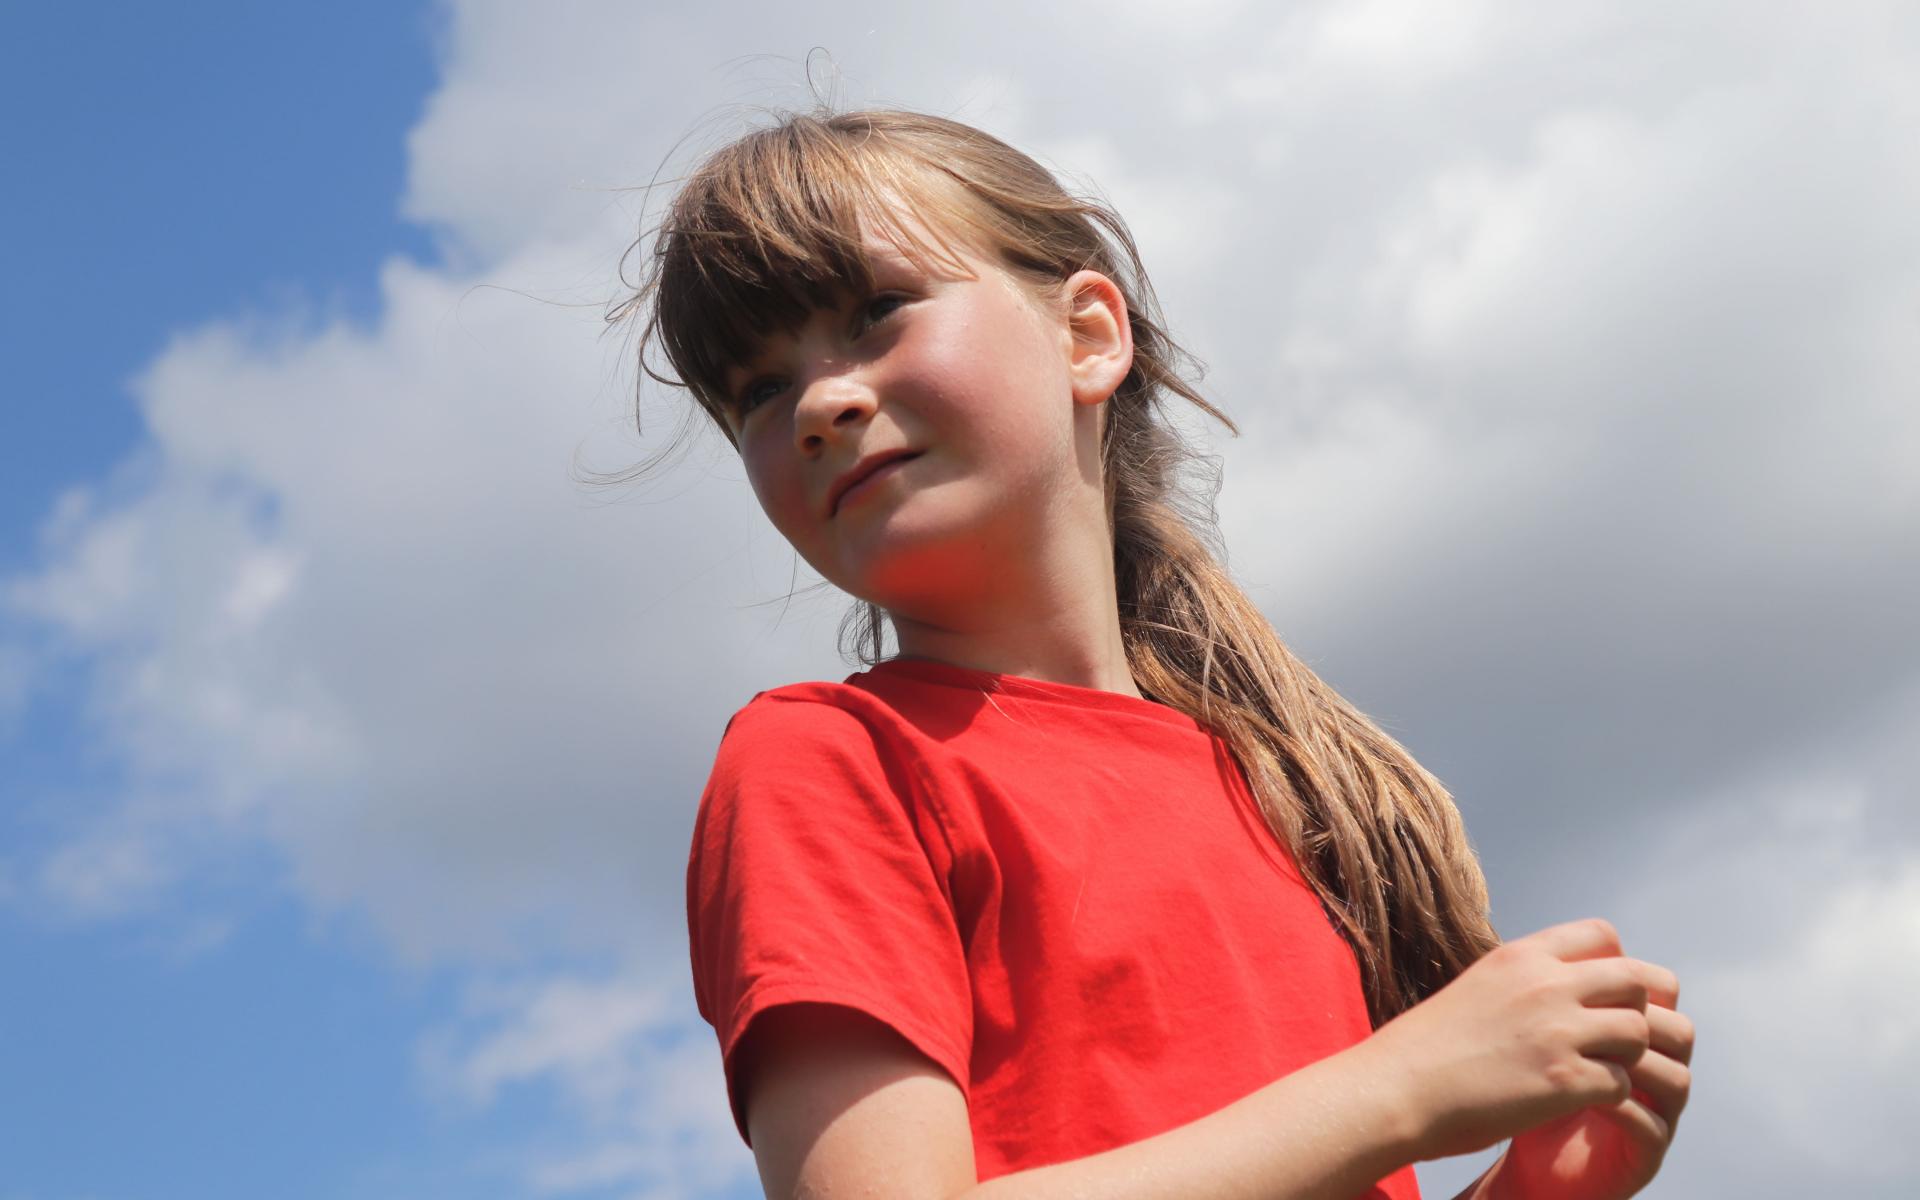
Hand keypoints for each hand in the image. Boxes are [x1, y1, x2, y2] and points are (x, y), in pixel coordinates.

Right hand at [1365, 919, 1678, 1163]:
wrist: (1396, 1089)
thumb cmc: (1428, 1048)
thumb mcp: (1477, 988)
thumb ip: (1524, 980)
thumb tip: (1560, 983)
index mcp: (1522, 956)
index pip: (1603, 933)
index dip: (1617, 964)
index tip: (1603, 996)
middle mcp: (1546, 985)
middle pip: (1637, 979)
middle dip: (1637, 1010)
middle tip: (1617, 1040)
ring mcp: (1558, 1032)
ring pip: (1639, 1031)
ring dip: (1628, 1056)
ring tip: (1599, 1071)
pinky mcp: (1564, 1081)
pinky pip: (1622, 1082)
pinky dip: (1610, 1095)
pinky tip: (1583, 1102)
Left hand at [1491, 986, 1694, 1199]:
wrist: (1506, 1155)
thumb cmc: (1515, 1086)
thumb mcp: (1526, 1029)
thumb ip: (1548, 990)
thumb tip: (1549, 940)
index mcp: (1629, 1035)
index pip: (1655, 992)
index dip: (1629, 979)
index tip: (1581, 974)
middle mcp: (1649, 1072)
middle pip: (1679, 1030)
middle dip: (1640, 1018)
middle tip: (1593, 1014)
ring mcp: (1652, 1115)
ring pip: (1677, 1078)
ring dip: (1635, 1061)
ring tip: (1590, 1054)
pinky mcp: (1642, 1156)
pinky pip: (1654, 1126)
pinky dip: (1623, 1106)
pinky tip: (1586, 1094)